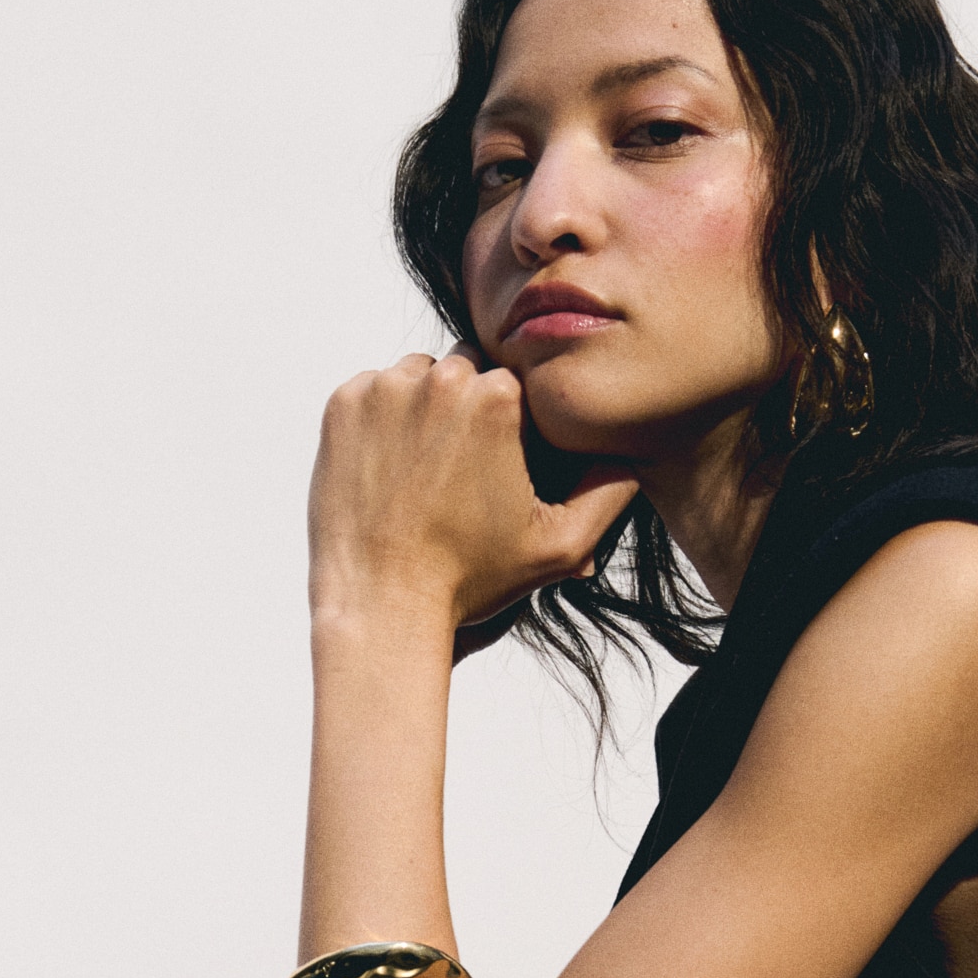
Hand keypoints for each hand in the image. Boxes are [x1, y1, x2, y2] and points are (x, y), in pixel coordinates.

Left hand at [308, 352, 638, 634]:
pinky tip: (391, 471)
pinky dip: (383, 421)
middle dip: (468, 412)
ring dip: (426, 410)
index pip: (518, 384)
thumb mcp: (558, 546)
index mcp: (501, 398)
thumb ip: (610, 491)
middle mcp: (442, 379)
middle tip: (458, 475)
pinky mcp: (343, 404)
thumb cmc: (470, 580)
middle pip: (468, 371)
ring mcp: (385, 389)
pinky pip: (375, 391)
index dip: (513, 427)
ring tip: (424, 474)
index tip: (497, 470)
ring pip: (420, 377)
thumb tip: (634, 449)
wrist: (381, 607)